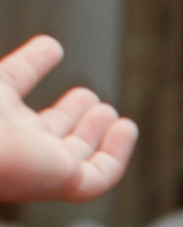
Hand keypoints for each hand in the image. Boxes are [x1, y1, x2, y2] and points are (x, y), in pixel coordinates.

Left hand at [0, 35, 136, 205]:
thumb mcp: (0, 82)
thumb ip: (25, 67)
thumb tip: (53, 45)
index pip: (13, 91)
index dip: (35, 69)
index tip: (51, 49)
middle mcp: (17, 146)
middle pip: (49, 133)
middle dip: (71, 114)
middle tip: (88, 96)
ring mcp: (41, 166)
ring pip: (76, 156)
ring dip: (97, 133)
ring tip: (113, 114)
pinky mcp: (65, 181)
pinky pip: (101, 174)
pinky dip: (118, 153)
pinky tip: (127, 128)